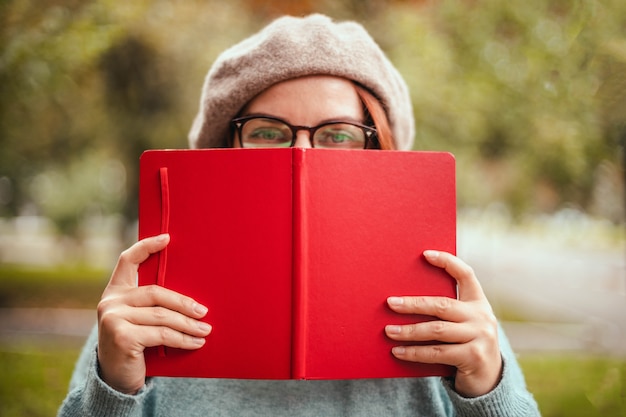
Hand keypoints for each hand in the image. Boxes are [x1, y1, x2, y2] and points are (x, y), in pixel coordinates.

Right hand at [96, 234, 211, 393]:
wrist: (116, 382)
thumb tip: (192, 298)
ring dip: (189, 324)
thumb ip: (152, 305)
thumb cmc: (135, 346)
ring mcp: (113, 318)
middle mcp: (110, 302)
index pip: (128, 260)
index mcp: (115, 292)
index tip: (168, 238)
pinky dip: (183, 339)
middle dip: (184, 302)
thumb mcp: (139, 321)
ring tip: (206, 330)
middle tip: (204, 311)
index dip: (147, 246)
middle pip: (155, 292)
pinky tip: (196, 342)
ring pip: (162, 315)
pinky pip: (162, 334)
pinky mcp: (121, 336)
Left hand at [385, 250, 501, 396]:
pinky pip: (437, 352)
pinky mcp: (474, 356)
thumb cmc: (465, 346)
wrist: (489, 381)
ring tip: (389, 331)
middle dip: (413, 304)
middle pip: (442, 304)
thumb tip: (403, 302)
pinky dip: (415, 352)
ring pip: (437, 330)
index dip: (447, 262)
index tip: (425, 254)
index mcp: (478, 302)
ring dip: (409, 331)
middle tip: (390, 303)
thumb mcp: (462, 325)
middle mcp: (482, 316)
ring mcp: (480, 337)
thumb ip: (445, 313)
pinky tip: (398, 352)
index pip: (465, 275)